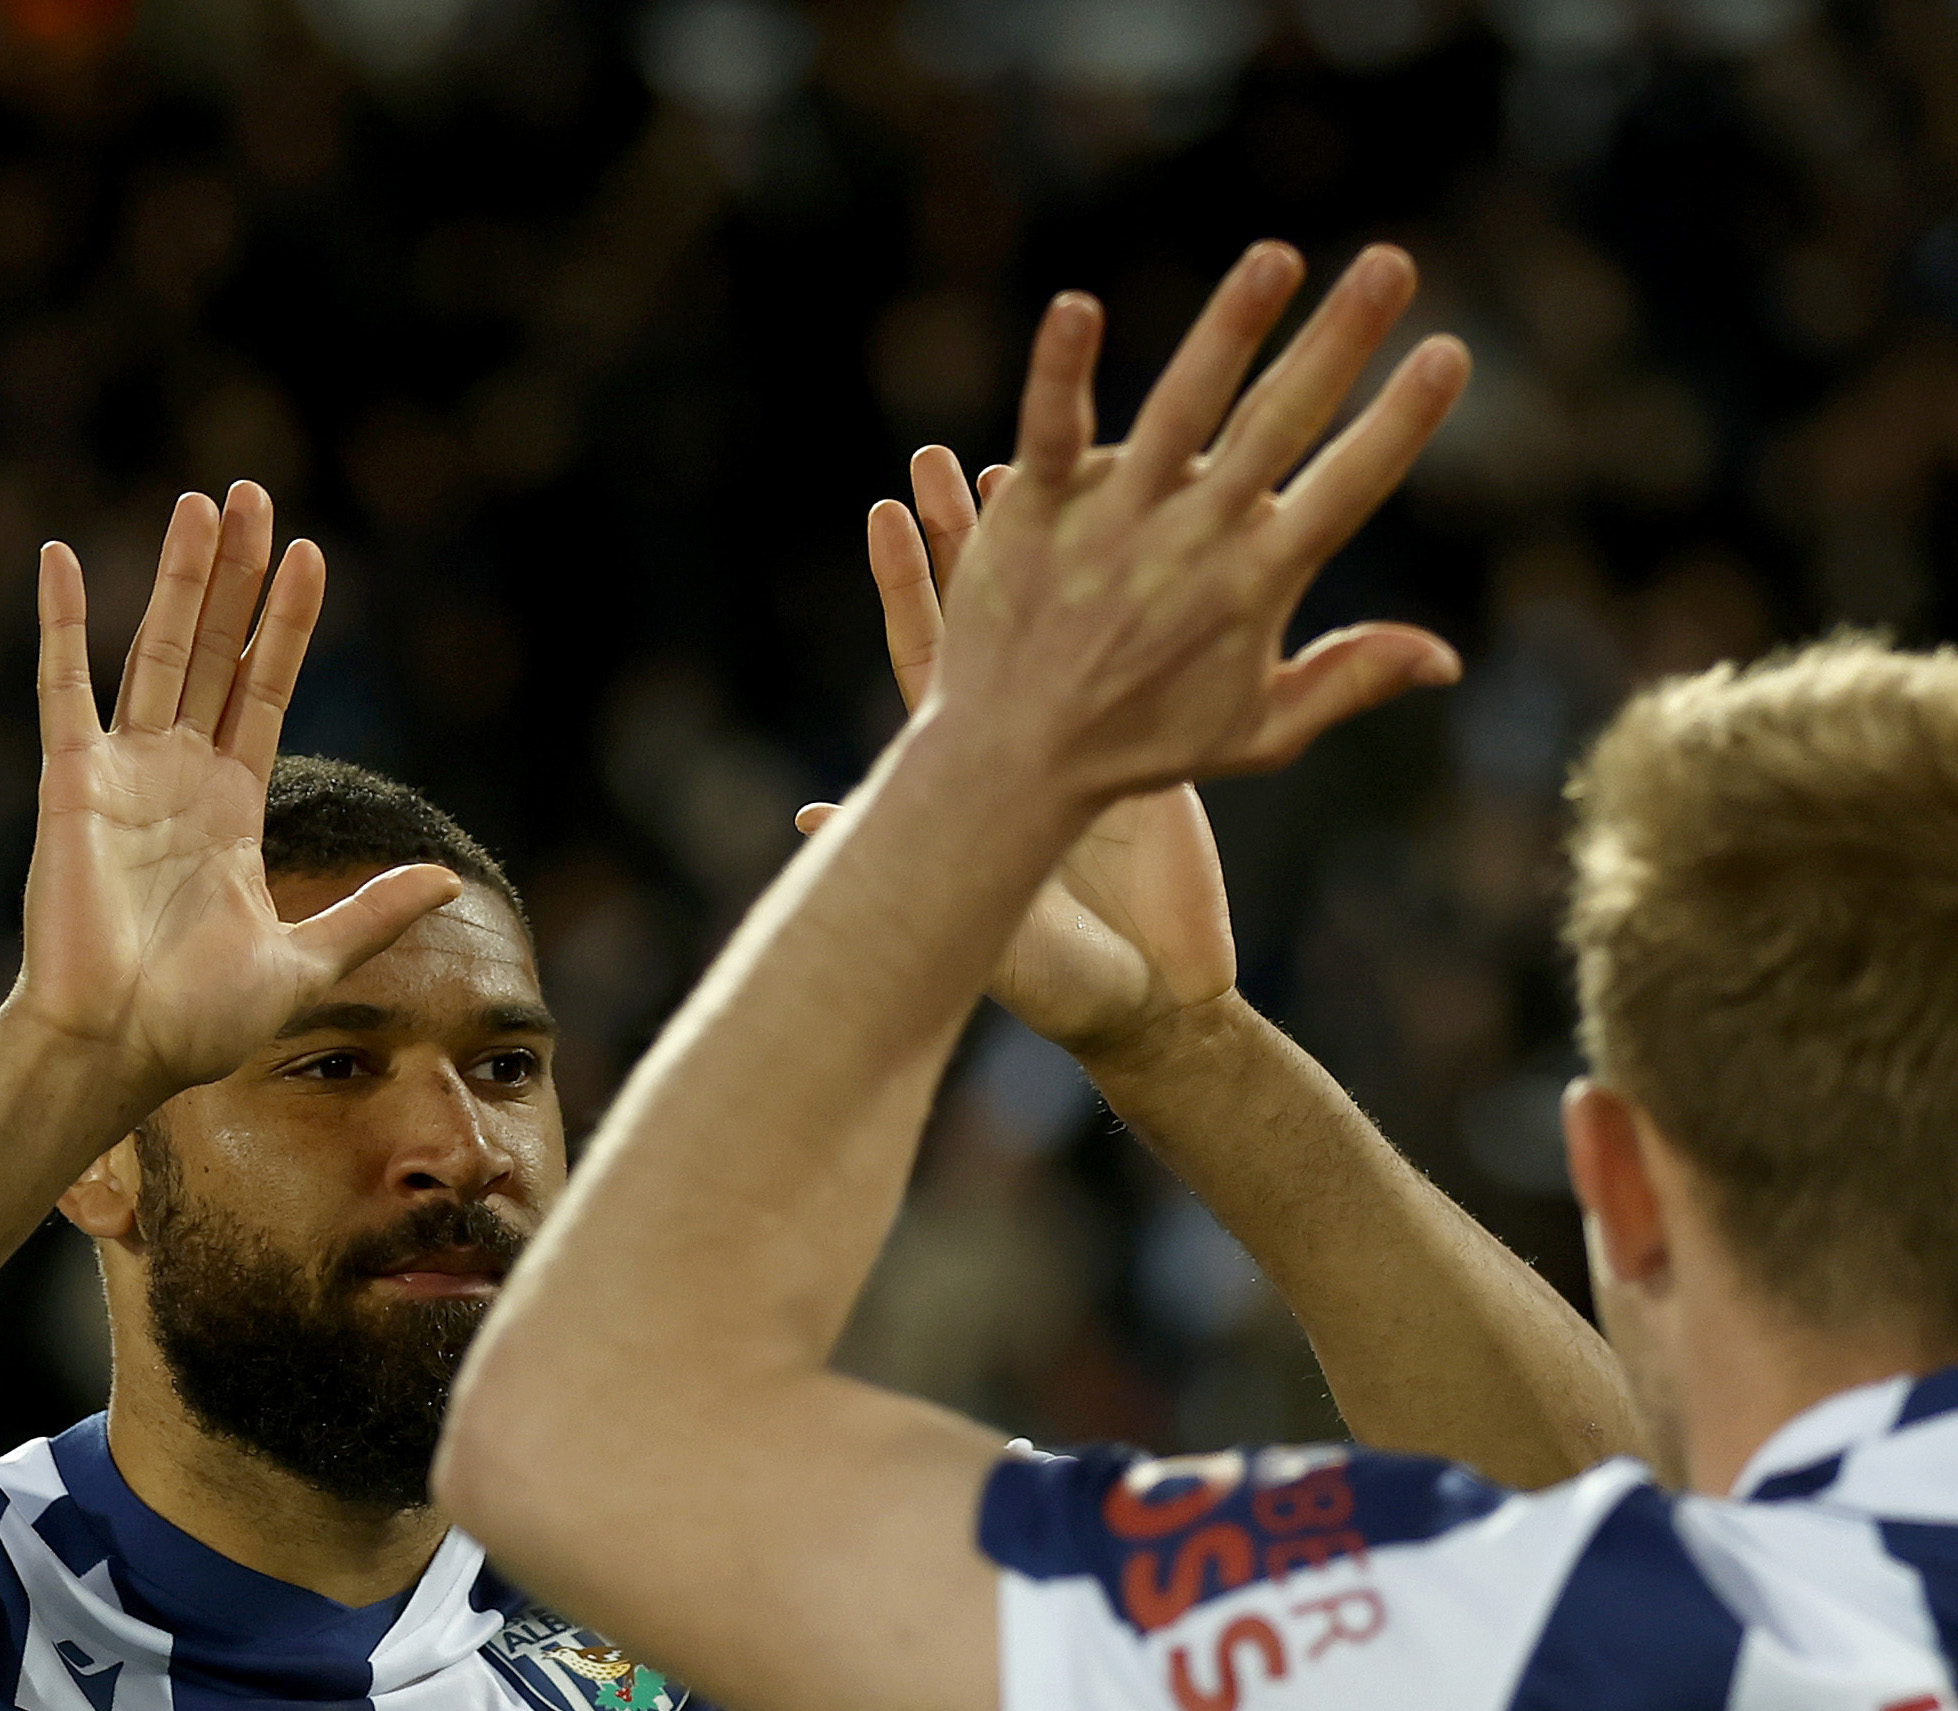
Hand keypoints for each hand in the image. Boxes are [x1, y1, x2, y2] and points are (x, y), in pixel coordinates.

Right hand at [14, 484, 457, 1112]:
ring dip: (179, 579)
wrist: (120, 1049)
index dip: (285, 626)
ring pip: (157, 651)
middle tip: (253, 494)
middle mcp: (178, 778)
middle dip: (235, 576)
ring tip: (202, 503)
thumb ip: (372, 914)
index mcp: (231, 811)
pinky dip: (61, 621)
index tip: (310, 556)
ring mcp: (123, 774)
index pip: (264, 691)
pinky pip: (63, 685)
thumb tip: (449, 881)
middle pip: (214, 652)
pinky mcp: (72, 782)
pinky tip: (63, 555)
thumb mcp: (309, 962)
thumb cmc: (201, 1022)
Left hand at [805, 446, 1239, 1068]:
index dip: (911, 588)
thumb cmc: (1063, 982)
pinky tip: (1142, 518)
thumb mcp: (984, 926)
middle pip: (987, 617)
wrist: (1155, 1006)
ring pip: (1067, 618)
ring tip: (1025, 466)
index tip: (886, 513)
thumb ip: (900, 865)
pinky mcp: (1158, 747)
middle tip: (936, 457)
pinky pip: (1149, 651)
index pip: (931, 658)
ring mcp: (1091, 734)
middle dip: (962, 537)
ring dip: (1047, 545)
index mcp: (981, 770)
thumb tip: (800, 817)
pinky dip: (1138, 586)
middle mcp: (1029, 737)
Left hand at [920, 243, 1468, 810]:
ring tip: (1276, 257)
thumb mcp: (1258, 730)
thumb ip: (1349, 679)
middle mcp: (1192, 541)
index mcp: (1254, 585)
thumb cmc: (1141, 744)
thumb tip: (1448, 657)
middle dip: (1338, 342)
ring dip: (1229, 329)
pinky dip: (1061, 370)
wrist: (1011, 764)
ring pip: (1180, 409)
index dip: (1399, 422)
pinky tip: (1078, 305)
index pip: (1345, 489)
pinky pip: (1050, 427)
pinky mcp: (1032, 508)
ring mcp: (1112, 519)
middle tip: (1394, 261)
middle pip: (1278, 424)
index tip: (1450, 353)